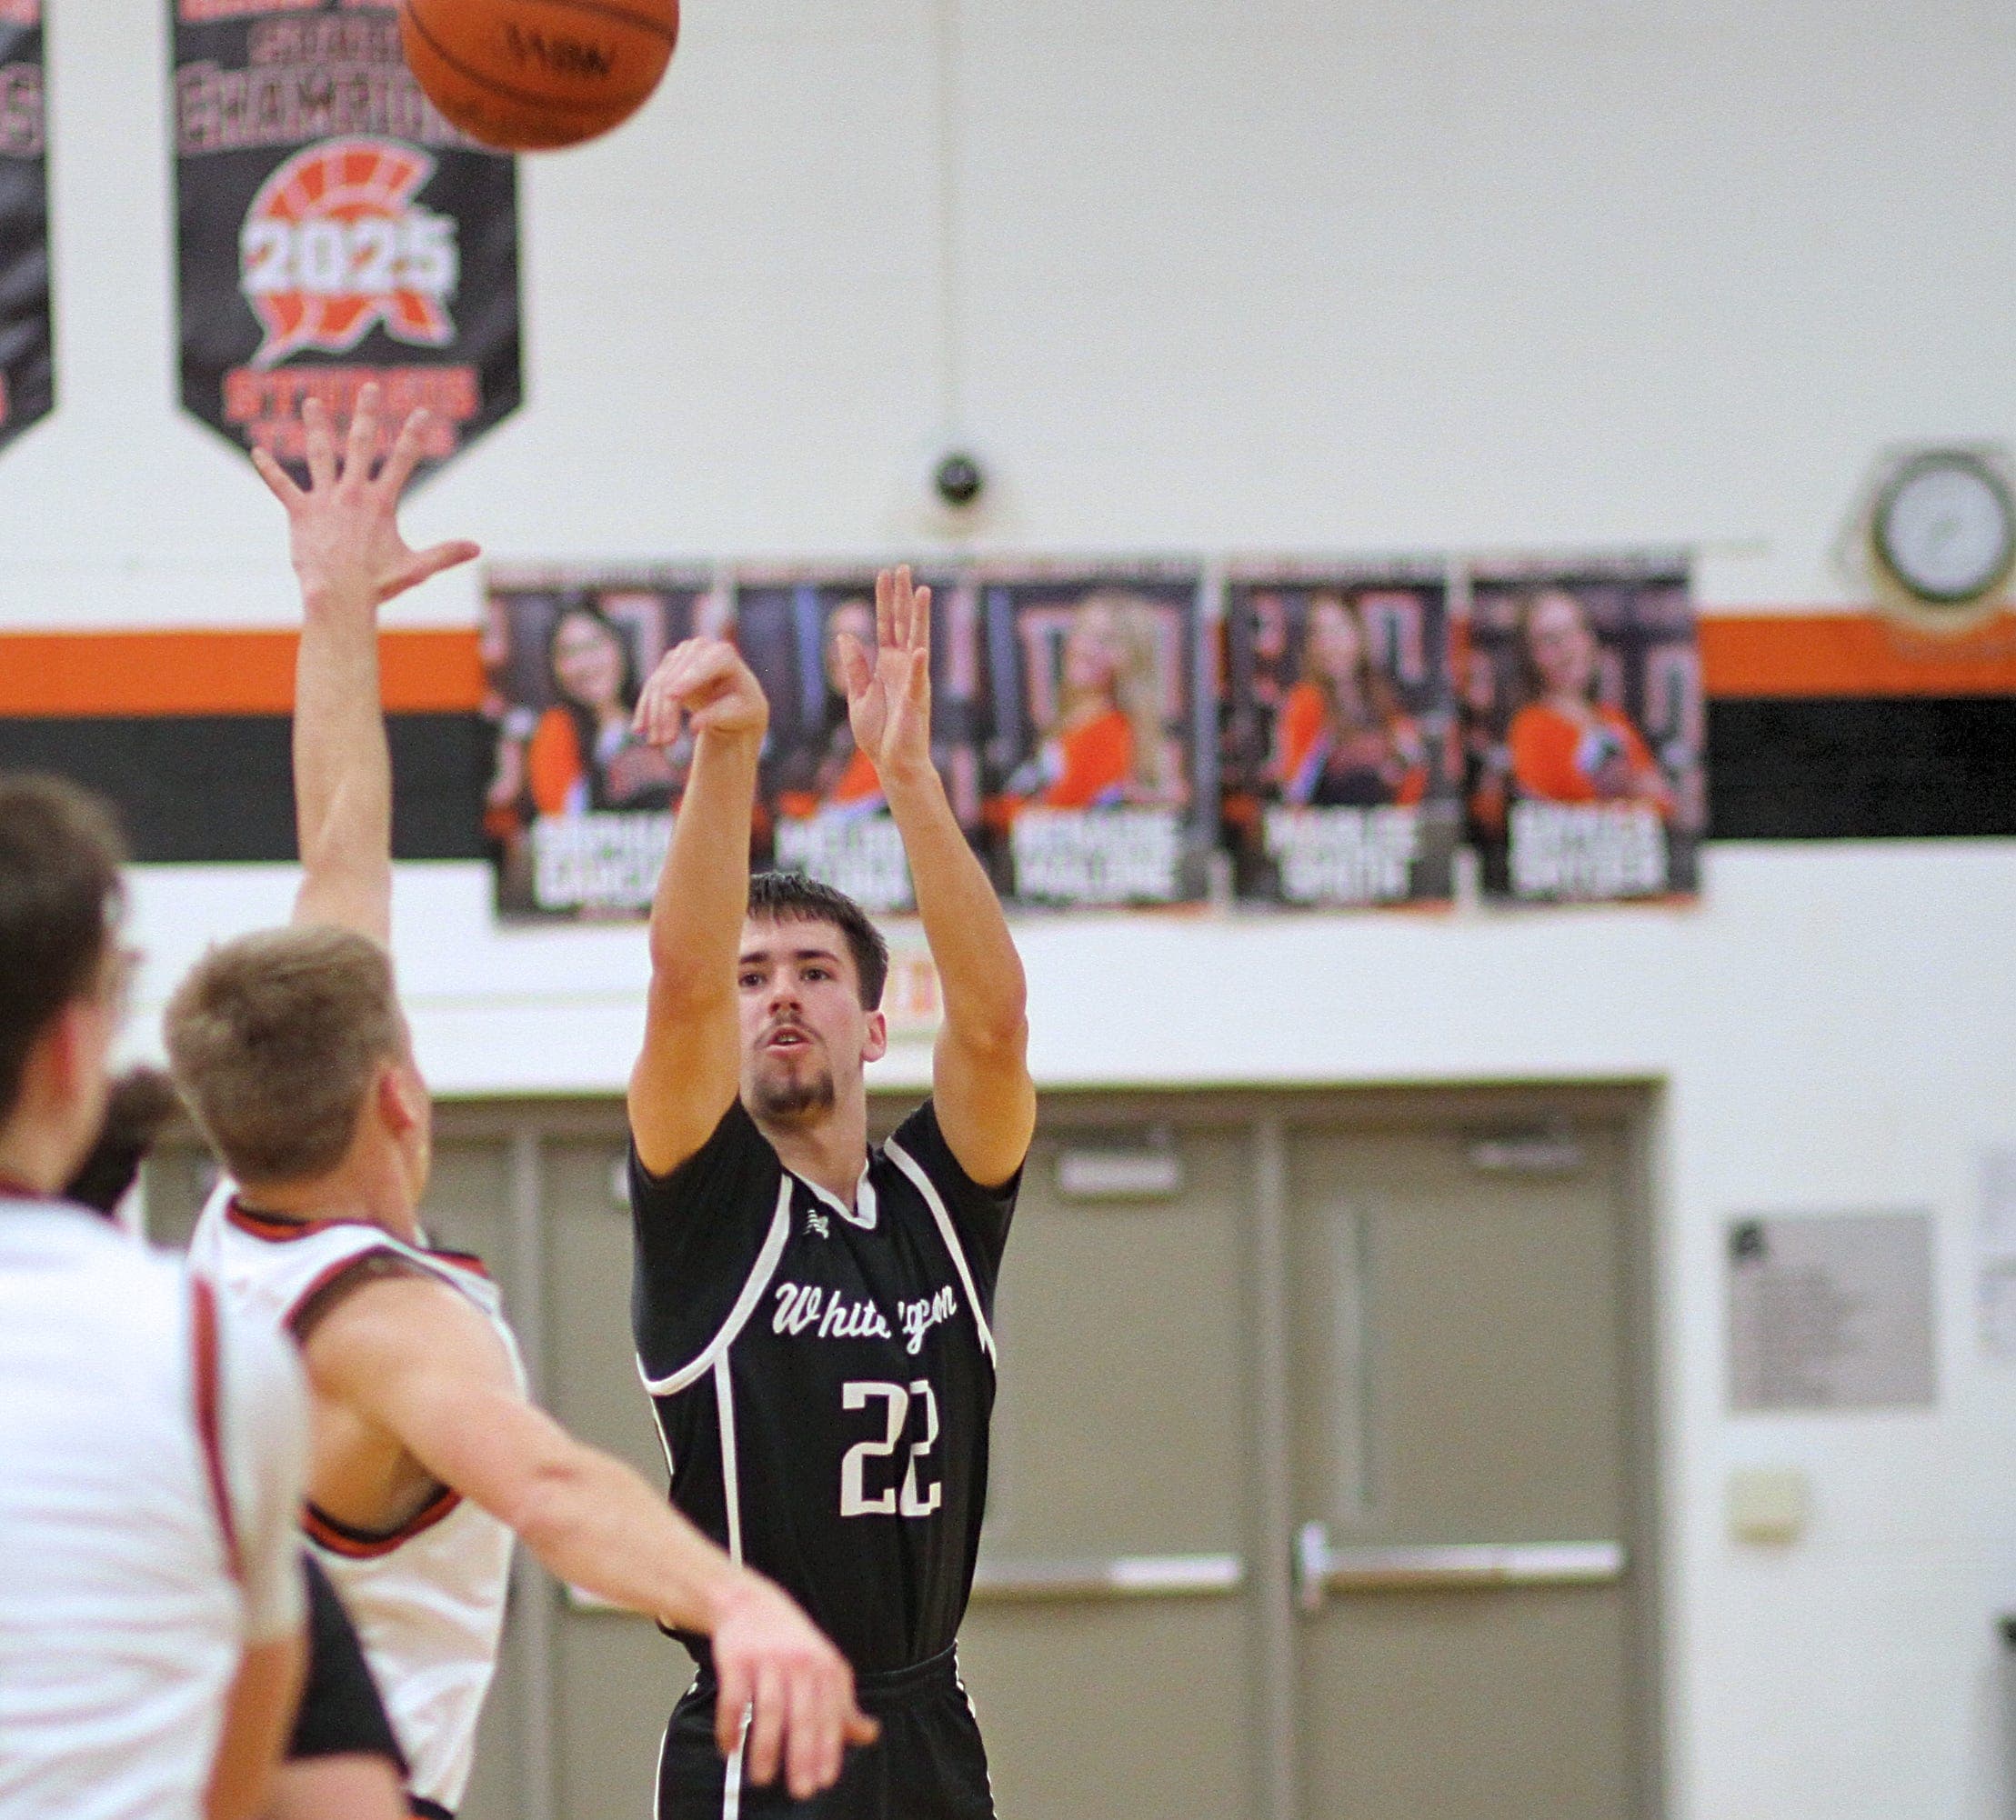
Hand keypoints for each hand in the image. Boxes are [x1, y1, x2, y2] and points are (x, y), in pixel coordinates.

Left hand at [252, 384, 479, 612]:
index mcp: (381, 502)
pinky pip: (281, 486)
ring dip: (316, 426)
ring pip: (319, 454)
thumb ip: (446, 553)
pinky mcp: (300, 513)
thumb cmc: (378, 585)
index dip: (414, 433)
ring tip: (312, 403)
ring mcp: (324, 500)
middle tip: (369, 388)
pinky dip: (268, 469)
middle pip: (360, 443)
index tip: (422, 411)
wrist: (339, 596)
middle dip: (366, 413)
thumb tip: (477, 548)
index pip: (403, 460)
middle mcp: (352, 493)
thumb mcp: (417, 568)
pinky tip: (256, 452)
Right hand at [633, 638, 768, 748]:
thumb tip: (694, 725)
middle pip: (676, 678)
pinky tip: (639, 729)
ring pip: (659, 684)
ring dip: (654, 715)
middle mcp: (700, 648)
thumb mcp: (739, 714)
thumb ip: (718, 715)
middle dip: (667, 711)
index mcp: (724, 655)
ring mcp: (681, 654)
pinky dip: (646, 709)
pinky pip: (651, 687)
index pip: (704, 665)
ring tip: (656, 743)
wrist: (732, 701)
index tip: (673, 696)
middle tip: (665, 742)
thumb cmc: (741, 708)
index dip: (688, 679)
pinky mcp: (668, 665)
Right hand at [710, 1573, 877, 1798]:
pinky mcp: (736, 1658)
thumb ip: (844, 1704)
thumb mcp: (825, 1667)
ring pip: (769, 1709)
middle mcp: (799, 1662)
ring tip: (762, 1777)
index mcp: (825, 1667)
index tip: (824, 1781)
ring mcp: (766, 1659)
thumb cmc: (792, 1644)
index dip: (829, 1749)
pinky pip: (733, 1698)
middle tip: (801, 1790)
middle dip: (802, 1755)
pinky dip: (729, 1726)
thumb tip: (870, 1734)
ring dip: (765, 1747)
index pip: (830, 1714)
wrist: (751, 1603)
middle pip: (803, 1715)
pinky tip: (729, 1748)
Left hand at [836, 565, 931, 783]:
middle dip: (902, 596)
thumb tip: (845, 636)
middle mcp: (902, 666)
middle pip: (902, 624)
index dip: (884, 600)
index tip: (885, 574)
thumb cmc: (878, 735)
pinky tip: (918, 648)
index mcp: (886, 665)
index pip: (885, 625)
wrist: (892, 763)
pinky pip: (917, 680)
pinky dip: (917, 665)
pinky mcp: (916, 700)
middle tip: (904, 568)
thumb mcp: (858, 696)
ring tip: (922, 591)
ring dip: (919, 617)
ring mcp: (912, 680)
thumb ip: (854, 667)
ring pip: (916, 641)